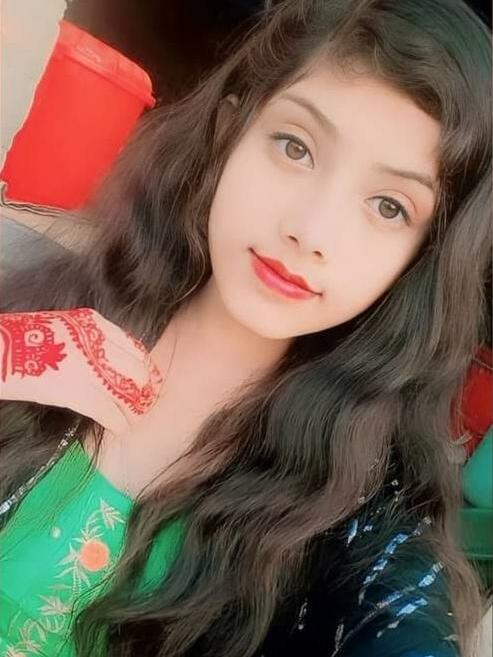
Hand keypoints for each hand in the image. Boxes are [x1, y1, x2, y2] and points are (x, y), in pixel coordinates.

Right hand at [0, 307, 162, 432]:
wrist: (0, 350)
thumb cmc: (27, 341)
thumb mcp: (65, 327)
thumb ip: (89, 339)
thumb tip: (108, 361)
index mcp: (95, 323)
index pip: (134, 346)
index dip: (144, 366)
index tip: (147, 378)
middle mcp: (98, 343)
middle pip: (137, 369)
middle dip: (145, 388)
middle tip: (146, 401)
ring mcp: (91, 368)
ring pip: (128, 392)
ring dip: (135, 409)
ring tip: (137, 418)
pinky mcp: (80, 393)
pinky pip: (110, 411)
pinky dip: (119, 422)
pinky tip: (121, 428)